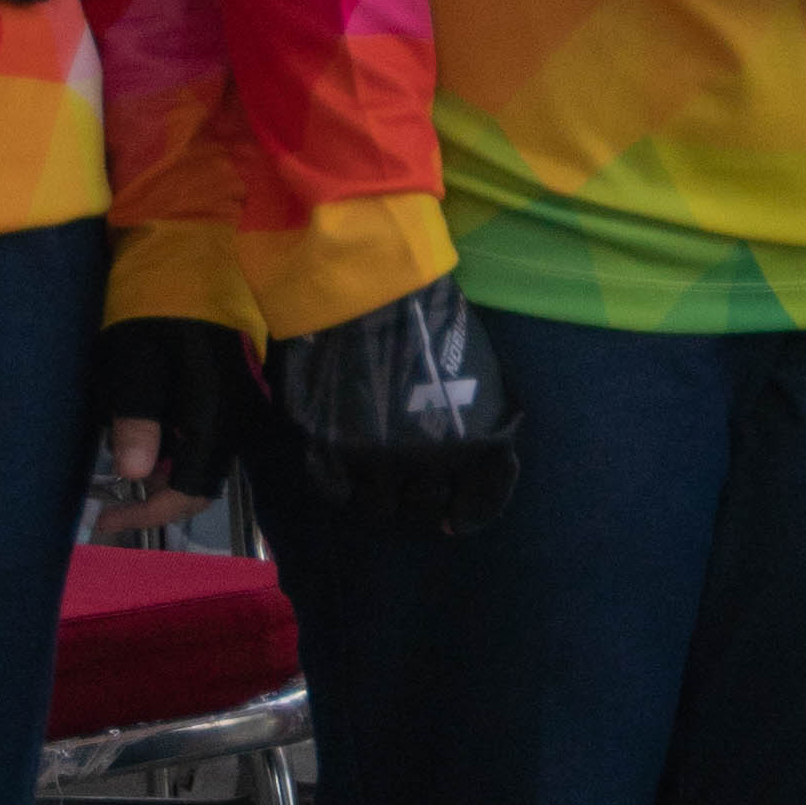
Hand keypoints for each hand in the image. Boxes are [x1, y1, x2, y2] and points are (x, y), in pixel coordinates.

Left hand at [88, 316, 252, 543]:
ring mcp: (242, 398)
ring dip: (162, 467)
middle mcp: (239, 413)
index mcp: (217, 411)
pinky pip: (207, 431)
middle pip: (200, 479)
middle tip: (106, 499)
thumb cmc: (158, 300)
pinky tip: (143, 427)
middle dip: (153, 495)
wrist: (196, 245)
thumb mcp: (134, 354)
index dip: (148, 514)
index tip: (103, 520)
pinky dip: (173, 442)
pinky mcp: (235, 384)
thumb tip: (133, 476)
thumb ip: (137, 414)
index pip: (191, 490)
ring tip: (117, 456)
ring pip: (203, 456)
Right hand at [264, 277, 519, 536]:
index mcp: (471, 441)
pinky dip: (341, 489)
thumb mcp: (477, 371)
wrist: (370, 286)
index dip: (467, 514)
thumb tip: (473, 456)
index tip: (454, 518)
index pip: (479, 501)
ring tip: (376, 486)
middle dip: (422, 505)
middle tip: (412, 494)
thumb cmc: (432, 317)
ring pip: (377, 510)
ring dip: (380, 501)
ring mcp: (371, 459)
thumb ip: (476, 420)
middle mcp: (425, 461)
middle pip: (423, 510)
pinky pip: (335, 492)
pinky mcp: (327, 449)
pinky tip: (345, 475)